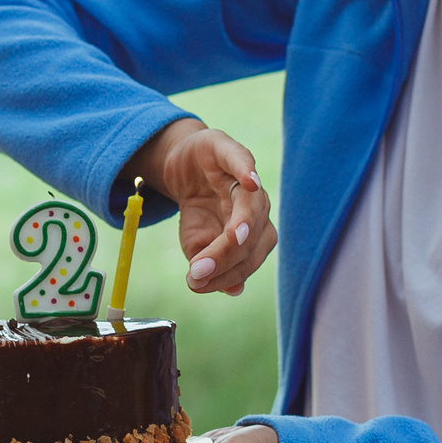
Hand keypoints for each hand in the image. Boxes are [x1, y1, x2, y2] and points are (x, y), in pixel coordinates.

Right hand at [129, 119, 276, 295]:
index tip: (197, 283)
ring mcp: (246, 180)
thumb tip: (233, 289)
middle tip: (200, 268)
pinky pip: (243, 162)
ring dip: (244, 220)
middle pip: (254, 235)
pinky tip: (249, 182)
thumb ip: (212, 265)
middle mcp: (257, 208)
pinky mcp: (231, 152)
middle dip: (228, 254)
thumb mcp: (196, 243)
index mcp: (253, 234)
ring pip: (253, 203)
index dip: (225, 273)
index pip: (249, 258)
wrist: (183, 171)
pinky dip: (248, 172)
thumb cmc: (197, 211)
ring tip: (232, 237)